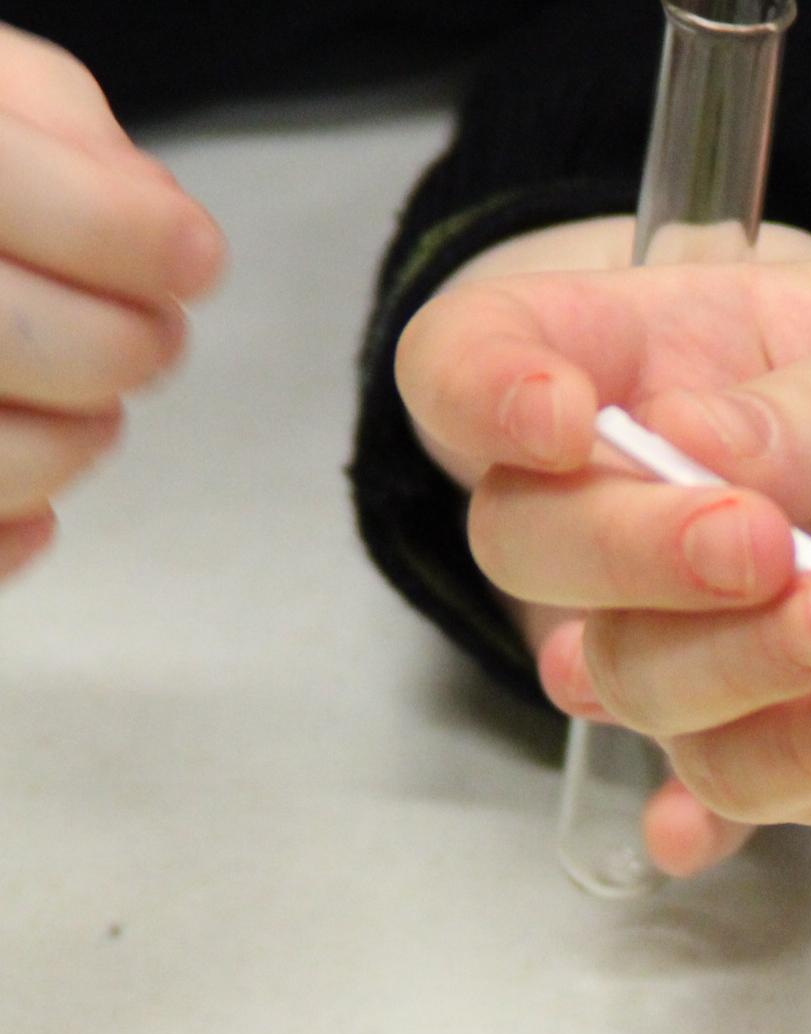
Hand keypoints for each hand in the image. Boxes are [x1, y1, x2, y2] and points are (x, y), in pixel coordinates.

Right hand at [0, 25, 224, 577]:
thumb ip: (64, 128)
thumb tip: (155, 213)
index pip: (44, 206)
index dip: (142, 241)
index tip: (193, 256)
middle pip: (31, 341)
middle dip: (128, 345)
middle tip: (147, 332)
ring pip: (1, 455)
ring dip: (78, 437)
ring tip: (88, 401)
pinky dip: (17, 529)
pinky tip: (28, 485)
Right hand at [397, 185, 810, 875]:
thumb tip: (685, 440)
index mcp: (682, 362)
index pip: (488, 366)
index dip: (486, 396)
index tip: (569, 424)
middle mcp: (671, 504)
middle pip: (531, 545)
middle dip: (636, 556)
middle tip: (773, 550)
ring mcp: (723, 636)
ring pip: (626, 682)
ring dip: (739, 669)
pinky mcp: (798, 745)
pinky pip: (727, 787)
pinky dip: (776, 774)